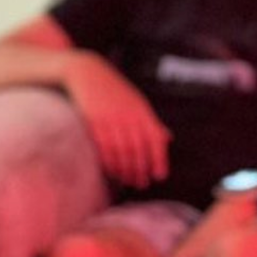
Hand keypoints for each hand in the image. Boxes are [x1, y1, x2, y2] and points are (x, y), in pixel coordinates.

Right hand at [63, 51, 170, 188]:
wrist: (88, 72)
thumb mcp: (137, 102)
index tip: (160, 176)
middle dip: (141, 168)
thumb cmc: (115, 90)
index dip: (159, 157)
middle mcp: (129, 113)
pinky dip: (109, 162)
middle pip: (139, 147)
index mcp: (142, 109)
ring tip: (128, 182)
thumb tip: (168, 138)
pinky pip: (103, 146)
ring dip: (125, 169)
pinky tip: (111, 172)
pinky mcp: (93, 120)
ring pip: (121, 149)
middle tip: (141, 184)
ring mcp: (111, 116)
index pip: (155, 137)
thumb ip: (151, 122)